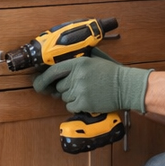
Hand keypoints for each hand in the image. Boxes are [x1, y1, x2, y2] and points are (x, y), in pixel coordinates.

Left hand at [32, 52, 151, 113]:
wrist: (127, 86)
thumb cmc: (112, 73)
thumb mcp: (95, 58)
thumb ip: (79, 59)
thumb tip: (60, 64)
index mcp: (79, 63)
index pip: (54, 71)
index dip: (43, 78)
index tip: (37, 82)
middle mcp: (77, 75)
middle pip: (59, 87)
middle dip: (66, 89)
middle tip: (80, 87)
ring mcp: (80, 90)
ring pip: (64, 98)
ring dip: (72, 98)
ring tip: (87, 93)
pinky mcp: (84, 103)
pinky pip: (70, 107)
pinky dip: (76, 106)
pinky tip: (88, 100)